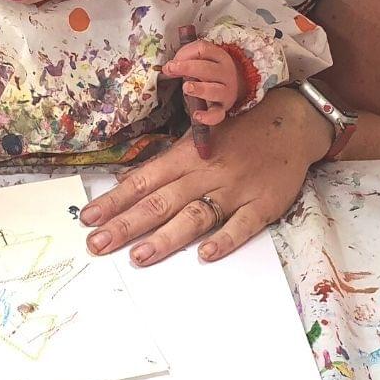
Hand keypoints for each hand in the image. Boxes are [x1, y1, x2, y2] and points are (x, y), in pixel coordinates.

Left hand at [79, 87, 332, 264]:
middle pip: (161, 201)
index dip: (115, 200)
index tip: (88, 219)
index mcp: (187, 156)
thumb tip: (129, 184)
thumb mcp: (198, 141)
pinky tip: (204, 256)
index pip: (143, 181)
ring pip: (196, 215)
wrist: (291, 123)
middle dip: (126, 224)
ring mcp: (235, 190)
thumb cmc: (238, 132)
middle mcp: (206, 173)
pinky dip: (224, 240)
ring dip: (166, 237)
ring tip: (139, 256)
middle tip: (97, 244)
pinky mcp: (263, 205)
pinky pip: (242, 225)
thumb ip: (168, 165)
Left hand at [163, 39, 239, 125]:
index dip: (185, 53)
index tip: (172, 61)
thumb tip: (168, 68)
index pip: (203, 49)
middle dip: (187, 67)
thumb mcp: (202, 60)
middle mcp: (225, 73)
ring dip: (199, 89)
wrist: (233, 86)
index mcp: (219, 56)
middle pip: (208, 68)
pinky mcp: (223, 108)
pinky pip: (218, 114)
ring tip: (186, 87)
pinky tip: (197, 115)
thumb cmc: (210, 72)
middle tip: (171, 68)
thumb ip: (185, 59)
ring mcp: (226, 92)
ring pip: (215, 90)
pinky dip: (208, 117)